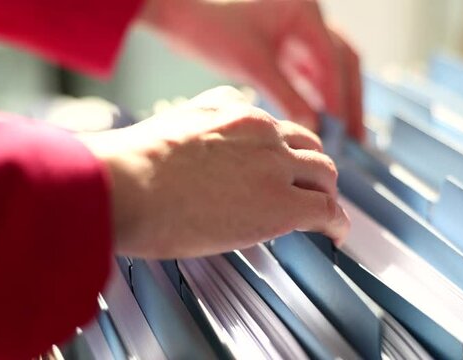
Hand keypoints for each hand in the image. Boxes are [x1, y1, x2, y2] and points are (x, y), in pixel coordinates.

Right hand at [78, 87, 348, 257]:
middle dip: (312, 171)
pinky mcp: (282, 204)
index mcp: (235, 111)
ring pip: (324, 175)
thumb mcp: (172, 124)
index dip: (285, 154)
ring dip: (325, 194)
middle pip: (309, 148)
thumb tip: (203, 142)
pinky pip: (327, 211)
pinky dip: (337, 224)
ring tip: (323, 214)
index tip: (282, 170)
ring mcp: (275, 166)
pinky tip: (335, 235)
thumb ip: (200, 125)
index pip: (277, 130)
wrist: (126, 185)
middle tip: (308, 191)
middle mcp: (262, 132)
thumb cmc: (131, 165)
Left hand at [139, 0, 363, 139]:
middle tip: (355, 135)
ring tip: (340, 134)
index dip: (339, 97)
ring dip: (333, 98)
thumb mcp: (252, 64)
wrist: (175, 11)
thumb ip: (286, 96)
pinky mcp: (280, 41)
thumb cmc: (208, 26)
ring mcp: (294, 28)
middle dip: (348, 99)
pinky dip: (312, 94)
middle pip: (341, 62)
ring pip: (326, 68)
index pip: (334, 60)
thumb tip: (312, 127)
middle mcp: (306, 16)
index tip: (341, 130)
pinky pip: (306, 70)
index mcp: (304, 11)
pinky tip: (314, 119)